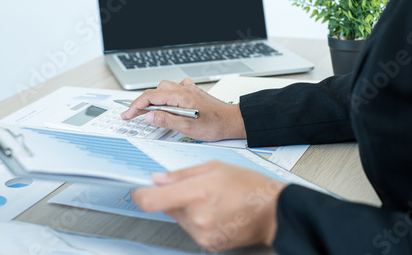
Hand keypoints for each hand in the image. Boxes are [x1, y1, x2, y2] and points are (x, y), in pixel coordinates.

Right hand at [121, 78, 245, 141]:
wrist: (233, 121)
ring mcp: (189, 90)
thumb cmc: (216, 124)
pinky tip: (169, 104)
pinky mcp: (194, 93)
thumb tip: (149, 116)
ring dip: (155, 99)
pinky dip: (167, 96)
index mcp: (180, 96)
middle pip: (155, 91)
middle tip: (134, 115)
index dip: (135, 106)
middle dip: (142, 102)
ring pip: (164, 89)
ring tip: (150, 112)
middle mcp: (184, 90)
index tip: (127, 114)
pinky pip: (175, 89)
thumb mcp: (188, 127)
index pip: (150, 97)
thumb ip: (166, 120)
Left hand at [132, 161, 286, 251]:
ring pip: (179, 219)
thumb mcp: (215, 167)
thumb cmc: (250, 186)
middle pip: (166, 208)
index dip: (139, 195)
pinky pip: (192, 230)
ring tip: (211, 200)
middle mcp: (197, 217)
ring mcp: (202, 233)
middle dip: (173, 198)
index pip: (151, 201)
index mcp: (197, 192)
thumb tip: (158, 179)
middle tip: (195, 189)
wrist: (274, 212)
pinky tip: (216, 212)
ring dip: (187, 209)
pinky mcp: (208, 244)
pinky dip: (198, 221)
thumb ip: (182, 174)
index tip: (138, 191)